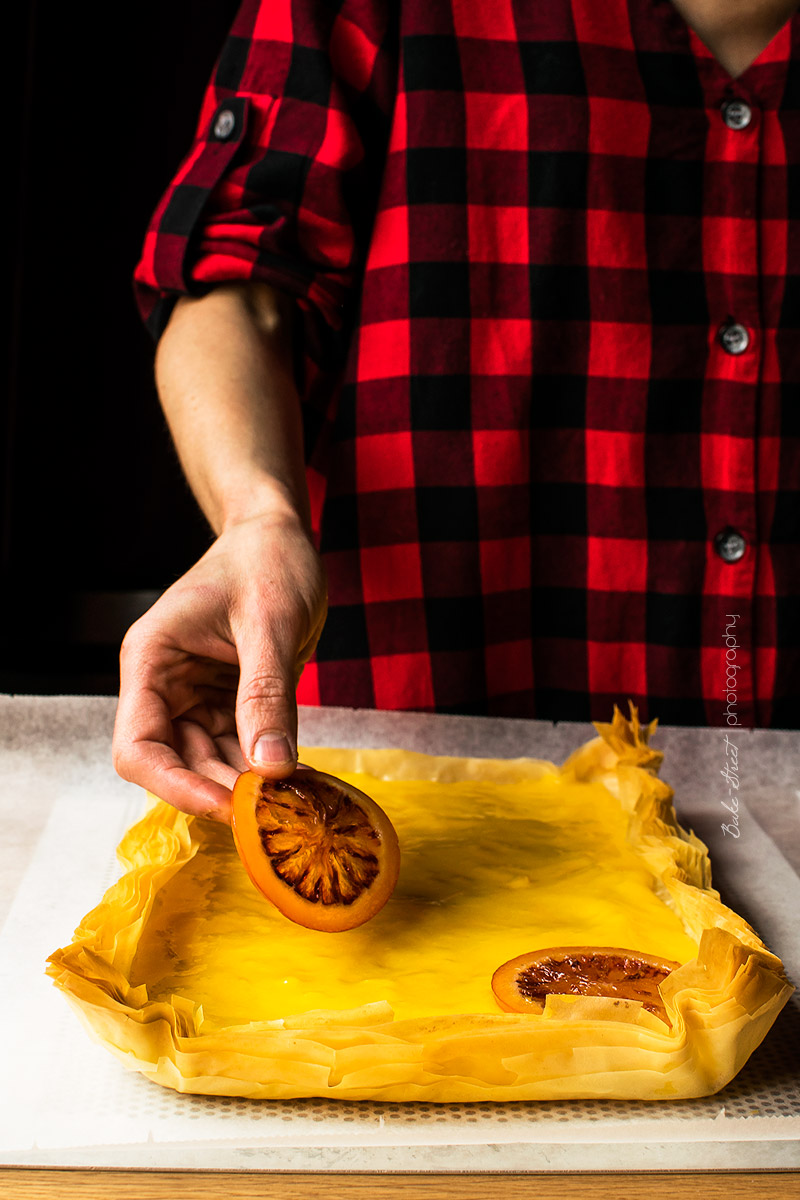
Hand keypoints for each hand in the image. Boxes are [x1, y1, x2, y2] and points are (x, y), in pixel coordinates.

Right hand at [112, 511, 326, 822]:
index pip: (139, 747)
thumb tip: (272, 766)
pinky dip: (267, 765)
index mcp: (152, 660)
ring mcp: (197, 696)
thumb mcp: (270, 623)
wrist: (281, 535)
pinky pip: (242, 746)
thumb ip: (266, 693)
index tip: (229, 807)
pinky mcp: (230, 700)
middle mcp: (166, 685)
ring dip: (248, 786)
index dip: (176, 786)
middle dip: (222, 791)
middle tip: (278, 815)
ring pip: (211, 762)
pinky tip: (301, 781)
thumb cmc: (267, 559)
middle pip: (176, 764)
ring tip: (295, 804)